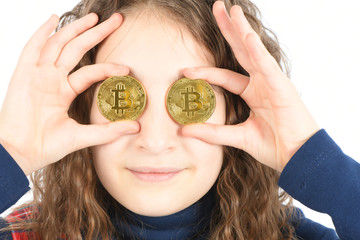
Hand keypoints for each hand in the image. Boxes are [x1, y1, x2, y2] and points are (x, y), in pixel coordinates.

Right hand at [0, 13, 138, 175]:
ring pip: (58, 45)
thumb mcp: (82, 136)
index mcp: (63, 91)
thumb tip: (136, 127)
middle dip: (96, 34)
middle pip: (77, 49)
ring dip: (75, 29)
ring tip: (95, 17)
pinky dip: (41, 33)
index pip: (89, 72)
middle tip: (116, 21)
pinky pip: (32, 49)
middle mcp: (51, 79)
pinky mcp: (24, 75)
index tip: (126, 67)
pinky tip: (52, 19)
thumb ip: (108, 131)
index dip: (108, 67)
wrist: (21, 154)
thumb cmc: (46, 147)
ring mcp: (38, 75)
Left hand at [182, 1, 318, 171]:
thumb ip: (213, 133)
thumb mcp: (238, 137)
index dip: (206, 72)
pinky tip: (246, 35)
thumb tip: (184, 130)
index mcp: (253, 93)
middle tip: (217, 9)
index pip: (225, 76)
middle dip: (229, 30)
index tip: (185, 71)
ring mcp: (272, 82)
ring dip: (242, 30)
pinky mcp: (282, 86)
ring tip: (231, 11)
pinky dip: (257, 50)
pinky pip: (266, 65)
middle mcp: (262, 83)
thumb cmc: (275, 146)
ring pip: (254, 51)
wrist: (297, 158)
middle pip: (241, 51)